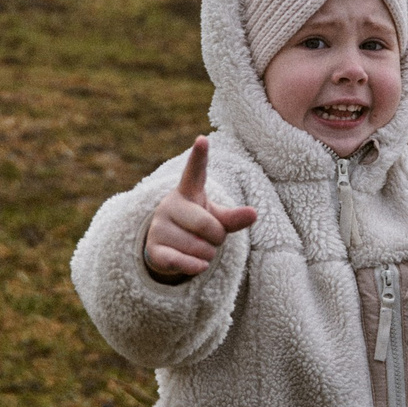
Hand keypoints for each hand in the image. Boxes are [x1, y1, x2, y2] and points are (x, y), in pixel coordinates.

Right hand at [143, 136, 258, 281]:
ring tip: (200, 250)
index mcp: (188, 192)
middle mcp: (170, 205)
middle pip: (207, 225)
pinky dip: (194, 267)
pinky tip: (199, 266)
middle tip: (212, 239)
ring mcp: (159, 227)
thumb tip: (254, 214)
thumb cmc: (196, 227)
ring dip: (208, 255)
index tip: (203, 139)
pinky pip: (179, 261)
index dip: (199, 157)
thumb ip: (234, 217)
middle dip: (217, 238)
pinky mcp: (153, 249)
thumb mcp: (216, 218)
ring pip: (198, 248)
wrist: (165, 247)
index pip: (194, 172)